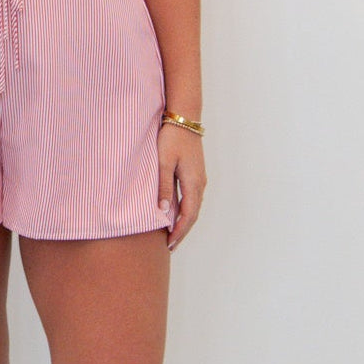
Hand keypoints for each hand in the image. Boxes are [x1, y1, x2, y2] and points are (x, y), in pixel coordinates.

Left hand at [159, 126, 206, 251]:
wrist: (184, 118)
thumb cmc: (172, 138)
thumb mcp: (163, 163)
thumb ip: (163, 187)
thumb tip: (164, 212)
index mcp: (193, 183)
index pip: (188, 215)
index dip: (179, 232)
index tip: (169, 244)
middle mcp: (200, 183)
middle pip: (193, 214)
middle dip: (182, 231)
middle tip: (171, 245)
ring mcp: (200, 178)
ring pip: (194, 207)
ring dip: (184, 221)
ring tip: (173, 233)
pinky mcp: (196, 173)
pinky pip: (193, 198)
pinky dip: (186, 210)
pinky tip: (176, 213)